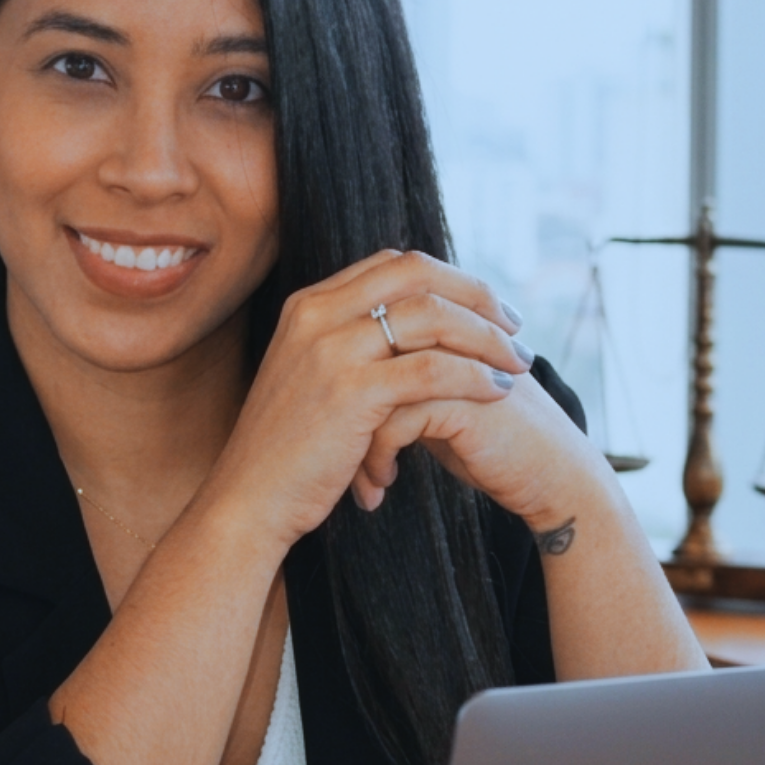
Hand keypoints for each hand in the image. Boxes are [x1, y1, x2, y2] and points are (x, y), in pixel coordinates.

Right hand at [206, 249, 562, 554]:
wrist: (248, 501)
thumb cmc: (287, 452)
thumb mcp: (310, 380)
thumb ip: (349, 347)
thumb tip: (409, 333)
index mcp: (307, 305)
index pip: (393, 264)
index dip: (448, 279)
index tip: (484, 308)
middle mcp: (316, 314)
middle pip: (417, 273)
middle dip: (476, 294)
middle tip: (514, 328)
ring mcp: (331, 350)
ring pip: (432, 315)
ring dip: (486, 337)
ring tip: (516, 365)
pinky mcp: (351, 392)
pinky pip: (432, 368)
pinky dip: (474, 376)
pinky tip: (497, 393)